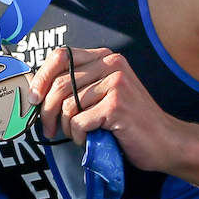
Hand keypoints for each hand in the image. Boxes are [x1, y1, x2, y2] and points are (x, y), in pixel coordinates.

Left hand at [30, 46, 183, 173]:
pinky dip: (79, 137)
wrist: (165, 142)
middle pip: (59, 84)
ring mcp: (116, 84)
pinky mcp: (117, 105)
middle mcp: (111, 65)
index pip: (60, 56)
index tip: (32, 98)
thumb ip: (78, 84)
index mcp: (105, 57)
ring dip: (66, 127)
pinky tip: (89, 141)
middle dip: (48, 111)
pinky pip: (79, 122)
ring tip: (77, 135)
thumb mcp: (104, 94)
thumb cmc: (129, 122)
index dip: (40, 77)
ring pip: (68, 106)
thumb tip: (36, 89)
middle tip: (49, 128)